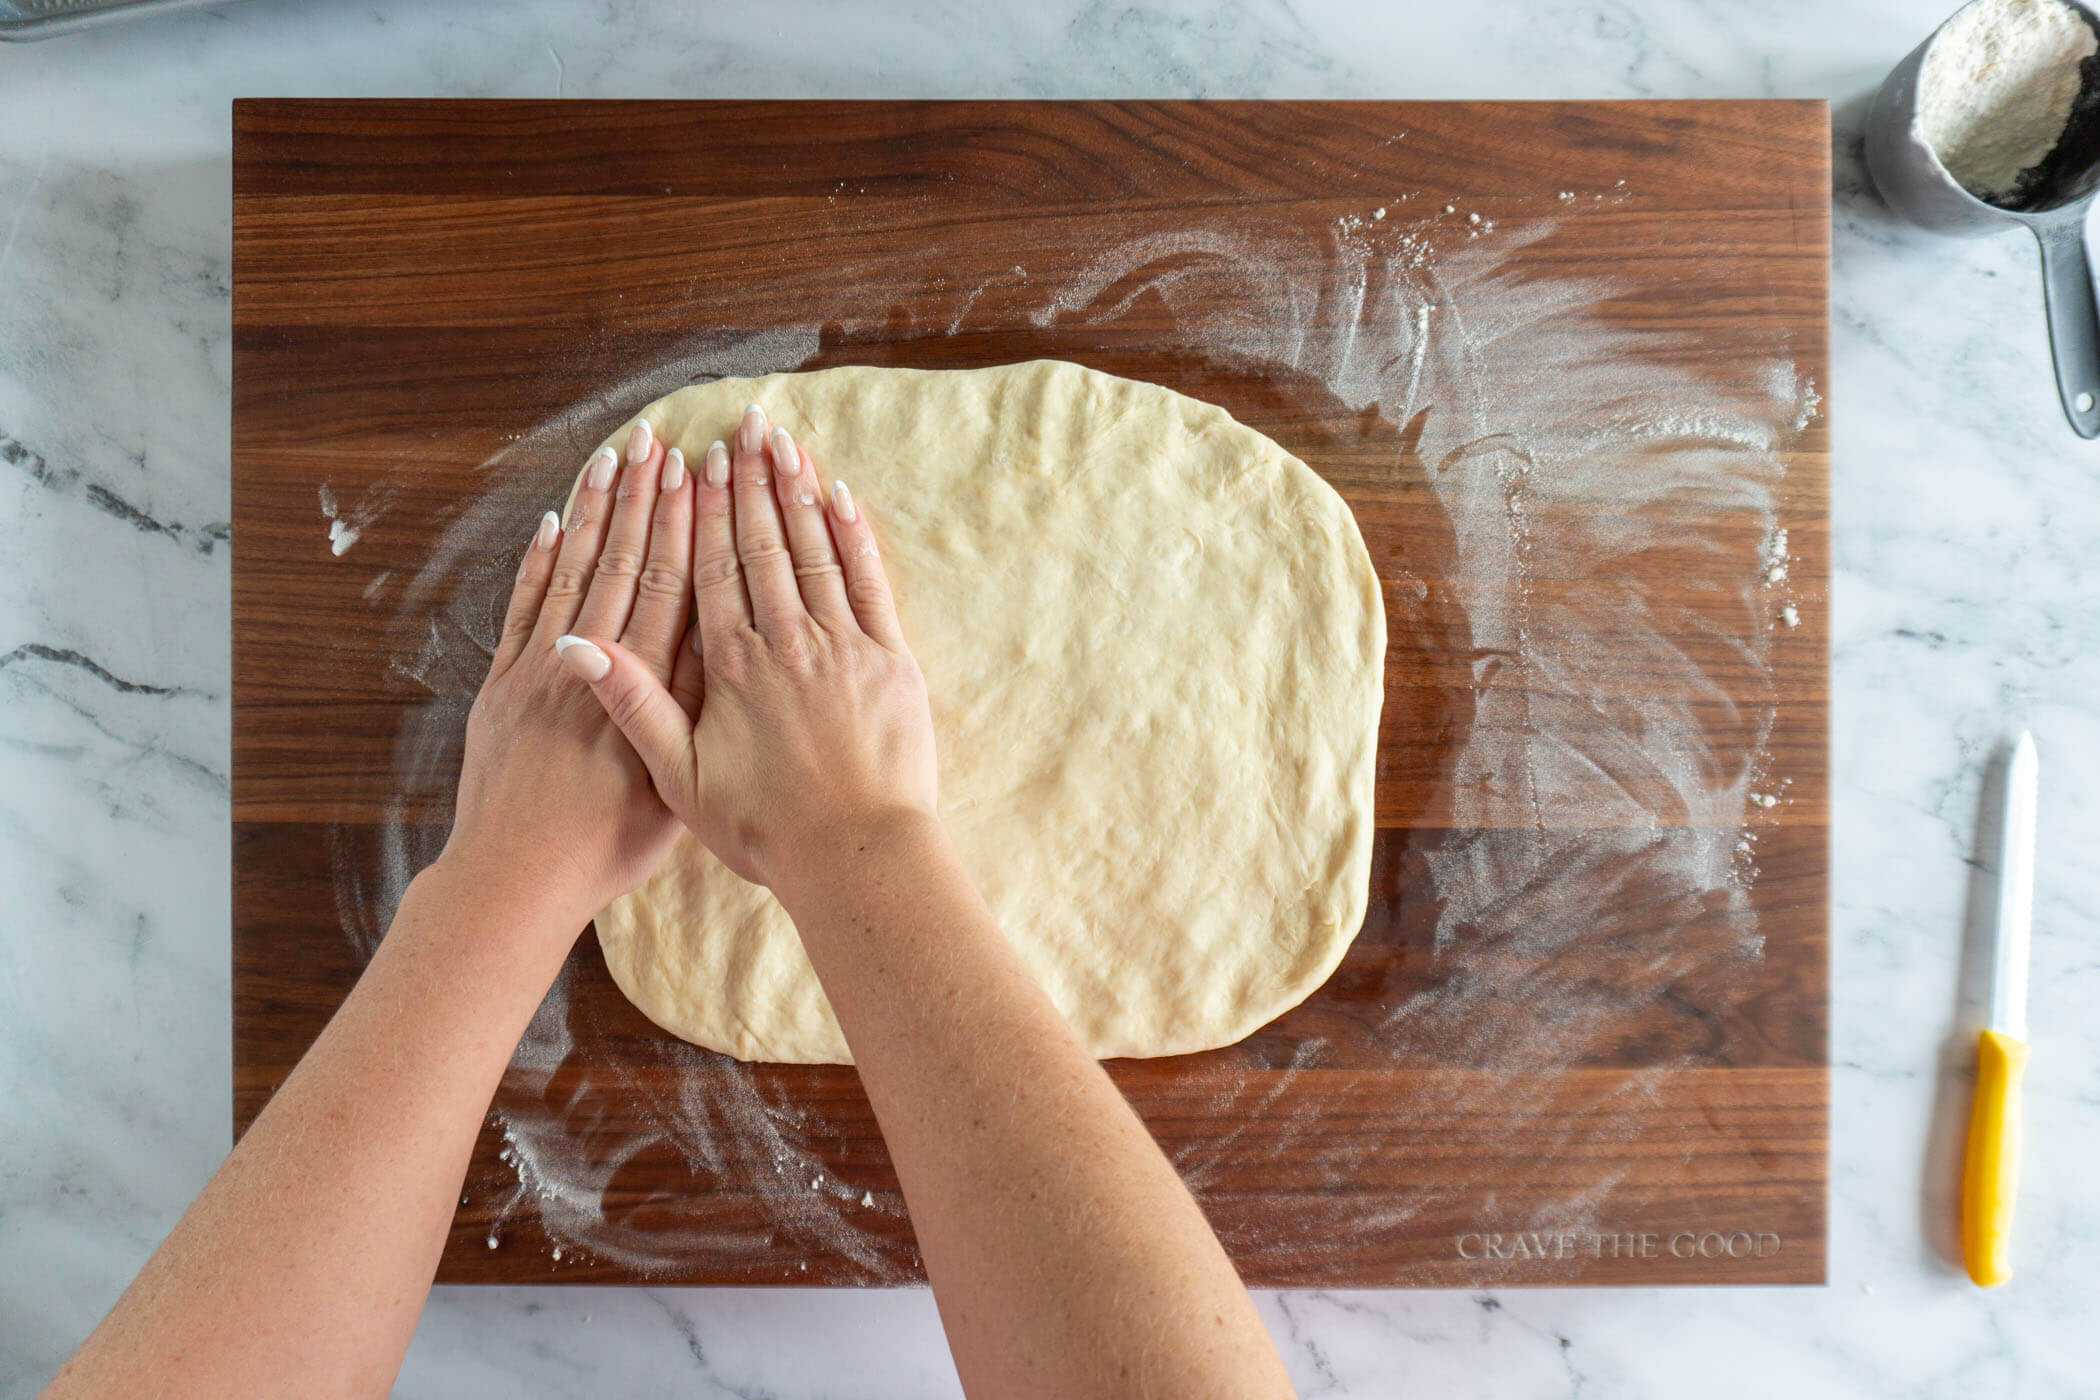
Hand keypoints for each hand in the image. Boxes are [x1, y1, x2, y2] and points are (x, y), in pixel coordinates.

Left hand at [442, 420, 694, 925]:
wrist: (514, 880)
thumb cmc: (605, 849)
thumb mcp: (672, 787)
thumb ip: (689, 713)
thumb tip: (719, 644)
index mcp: (641, 690)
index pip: (670, 589)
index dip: (684, 526)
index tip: (698, 474)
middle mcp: (591, 666)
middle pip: (624, 564)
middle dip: (644, 498)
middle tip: (661, 440)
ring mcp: (540, 671)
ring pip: (575, 573)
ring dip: (596, 510)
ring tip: (615, 456)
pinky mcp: (502, 686)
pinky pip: (524, 608)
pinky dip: (540, 561)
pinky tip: (556, 520)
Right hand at [552, 404, 938, 893]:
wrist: (856, 858)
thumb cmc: (766, 830)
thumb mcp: (681, 779)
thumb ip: (634, 705)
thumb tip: (576, 647)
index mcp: (734, 667)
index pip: (712, 570)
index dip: (705, 512)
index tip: (698, 463)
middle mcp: (788, 643)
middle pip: (764, 546)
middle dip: (751, 482)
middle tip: (743, 426)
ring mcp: (845, 647)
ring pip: (816, 551)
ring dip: (799, 492)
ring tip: (785, 442)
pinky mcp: (892, 662)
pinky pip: (871, 583)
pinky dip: (855, 537)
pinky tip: (841, 497)